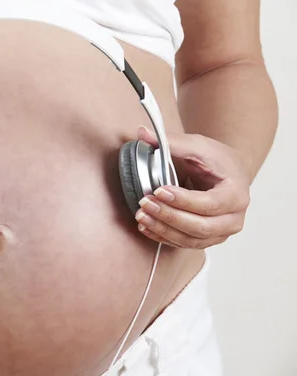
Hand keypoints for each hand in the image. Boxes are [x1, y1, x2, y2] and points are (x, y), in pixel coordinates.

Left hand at [134, 126, 250, 248]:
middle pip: (201, 227)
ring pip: (192, 240)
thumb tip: (141, 133)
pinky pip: (184, 244)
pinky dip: (164, 237)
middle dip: (170, 217)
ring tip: (141, 216)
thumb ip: (171, 142)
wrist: (226, 173)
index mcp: (236, 194)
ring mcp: (221, 233)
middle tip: (145, 204)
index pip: (209, 204)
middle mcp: (233, 219)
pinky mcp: (207, 239)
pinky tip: (146, 227)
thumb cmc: (215, 159)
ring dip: (164, 230)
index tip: (159, 190)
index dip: (183, 200)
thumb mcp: (196, 146)